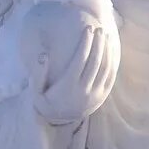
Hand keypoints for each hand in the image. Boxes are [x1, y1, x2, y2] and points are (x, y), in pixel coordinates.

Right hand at [21, 0, 118, 125]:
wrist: (62, 120)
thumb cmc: (47, 102)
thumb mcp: (36, 92)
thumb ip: (38, 74)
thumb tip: (43, 55)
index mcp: (68, 86)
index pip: (80, 60)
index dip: (85, 44)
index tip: (87, 30)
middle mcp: (84, 89)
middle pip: (95, 62)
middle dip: (97, 43)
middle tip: (98, 28)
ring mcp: (96, 92)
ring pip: (105, 67)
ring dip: (106, 50)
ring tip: (105, 35)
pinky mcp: (103, 95)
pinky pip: (110, 76)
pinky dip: (112, 61)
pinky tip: (111, 49)